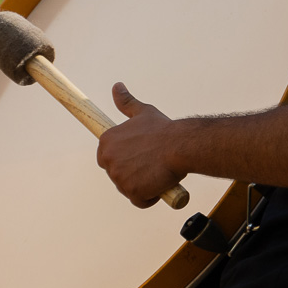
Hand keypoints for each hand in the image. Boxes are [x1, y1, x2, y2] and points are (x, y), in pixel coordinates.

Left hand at [97, 83, 186, 207]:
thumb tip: (116, 86)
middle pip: (117, 175)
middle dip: (133, 173)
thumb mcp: (143, 112)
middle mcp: (108, 160)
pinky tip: (160, 184)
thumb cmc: (163, 129)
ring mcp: (118, 178)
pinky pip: (140, 201)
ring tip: (157, 171)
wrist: (181, 145)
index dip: (125, 159)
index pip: (108, 158)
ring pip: (129, 189)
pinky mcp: (132, 192)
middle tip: (151, 163)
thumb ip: (126, 102)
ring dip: (143, 185)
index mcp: (106, 141)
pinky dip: (151, 197)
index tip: (139, 157)